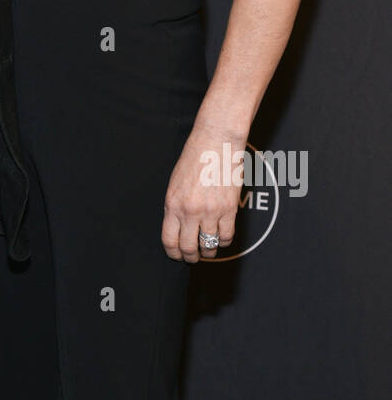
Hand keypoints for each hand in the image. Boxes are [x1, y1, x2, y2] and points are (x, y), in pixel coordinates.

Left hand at [161, 121, 242, 261]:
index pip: (170, 241)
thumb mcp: (175, 182)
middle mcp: (190, 211)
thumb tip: (178, 227)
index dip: (173, 253)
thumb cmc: (194, 158)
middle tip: (193, 258)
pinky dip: (224, 242)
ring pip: (210, 245)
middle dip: (190, 257)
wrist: (216, 141)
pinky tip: (221, 238)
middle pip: (189, 248)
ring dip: (209, 251)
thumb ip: (175, 206)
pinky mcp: (229, 209)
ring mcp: (210, 212)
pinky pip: (227, 236)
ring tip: (208, 250)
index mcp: (172, 204)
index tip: (177, 256)